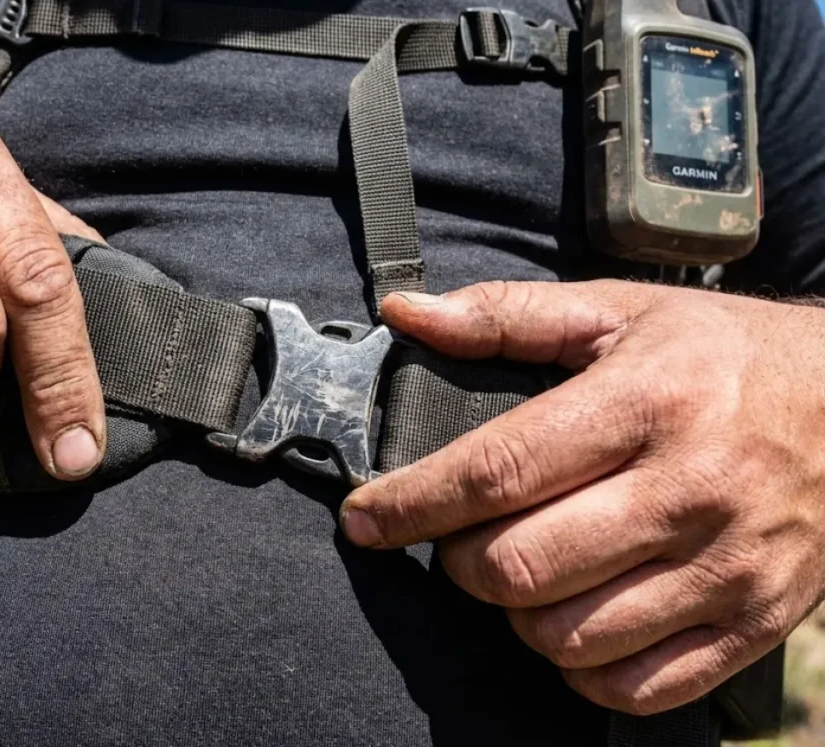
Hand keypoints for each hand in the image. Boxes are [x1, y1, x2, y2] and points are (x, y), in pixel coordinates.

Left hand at [341, 280, 824, 714]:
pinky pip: (640, 686)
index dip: (412, 503)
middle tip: (460, 537)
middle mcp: (688, 489)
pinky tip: (574, 619)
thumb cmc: (721, 353)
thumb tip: (405, 315)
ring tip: (520, 573)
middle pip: (522, 567)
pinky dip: (581, 666)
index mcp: (645, 402)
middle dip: (459, 562)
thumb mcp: (617, 312)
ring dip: (515, 614)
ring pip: (570, 637)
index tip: (363, 519)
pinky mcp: (755, 621)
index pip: (498, 470)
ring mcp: (728, 566)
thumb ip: (503, 314)